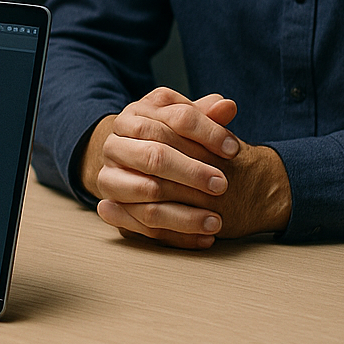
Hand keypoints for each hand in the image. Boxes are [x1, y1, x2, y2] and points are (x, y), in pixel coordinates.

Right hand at [82, 87, 290, 247]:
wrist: (129, 160)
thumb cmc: (167, 138)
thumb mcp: (184, 121)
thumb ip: (207, 115)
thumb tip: (227, 106)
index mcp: (136, 114)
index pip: (176, 118)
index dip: (208, 133)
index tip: (233, 149)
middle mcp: (116, 143)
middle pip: (155, 156)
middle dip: (193, 173)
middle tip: (223, 185)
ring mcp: (109, 175)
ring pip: (147, 193)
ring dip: (185, 212)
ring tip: (217, 220)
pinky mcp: (111, 205)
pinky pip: (143, 225)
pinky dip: (176, 234)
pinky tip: (203, 238)